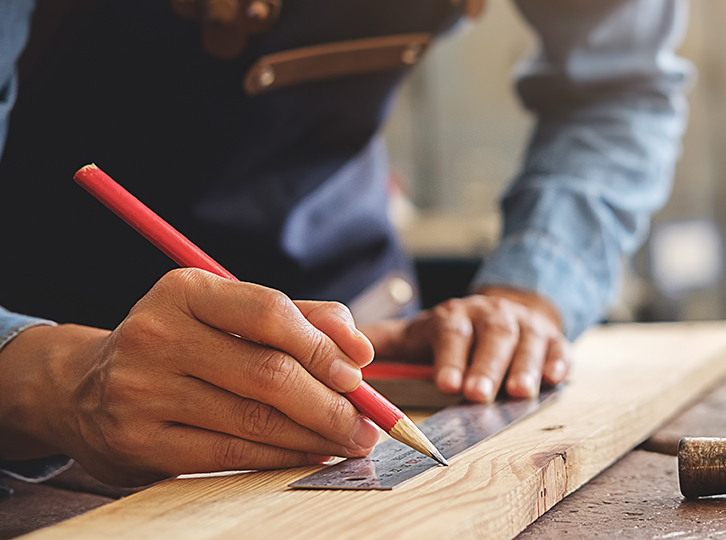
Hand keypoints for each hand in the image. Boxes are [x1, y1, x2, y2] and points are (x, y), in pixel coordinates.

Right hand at [0, 268, 378, 485]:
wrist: (81, 390)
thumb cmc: (182, 346)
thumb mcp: (225, 315)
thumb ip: (298, 319)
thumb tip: (358, 349)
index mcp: (184, 291)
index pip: (269, 312)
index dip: (324, 345)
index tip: (360, 372)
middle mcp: (157, 335)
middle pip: (268, 373)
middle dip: (332, 404)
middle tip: (368, 424)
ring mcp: (142, 392)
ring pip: (254, 419)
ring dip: (315, 435)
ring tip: (349, 441)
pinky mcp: (140, 443)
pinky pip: (230, 454)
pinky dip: (281, 457)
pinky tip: (310, 454)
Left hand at [359, 288, 571, 402]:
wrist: (506, 312)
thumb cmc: (454, 334)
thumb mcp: (418, 334)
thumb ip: (382, 343)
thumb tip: (333, 350)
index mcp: (455, 316)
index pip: (451, 331)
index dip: (450, 357)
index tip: (445, 383)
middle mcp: (492, 316)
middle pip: (492, 336)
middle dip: (485, 366)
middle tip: (477, 395)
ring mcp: (525, 327)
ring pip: (527, 342)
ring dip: (523, 367)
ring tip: (518, 393)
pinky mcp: (553, 339)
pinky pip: (559, 348)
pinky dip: (558, 363)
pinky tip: (555, 378)